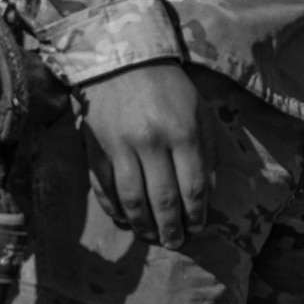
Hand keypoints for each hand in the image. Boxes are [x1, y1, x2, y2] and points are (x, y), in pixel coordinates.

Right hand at [78, 60, 209, 248]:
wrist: (122, 61)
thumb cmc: (168, 86)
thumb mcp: (198, 109)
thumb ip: (206, 148)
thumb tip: (207, 190)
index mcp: (182, 131)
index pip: (192, 185)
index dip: (196, 212)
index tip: (198, 227)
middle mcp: (151, 143)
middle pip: (162, 199)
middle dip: (171, 227)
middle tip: (176, 242)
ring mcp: (120, 148)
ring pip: (132, 201)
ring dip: (143, 226)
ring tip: (153, 237)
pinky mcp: (96, 151)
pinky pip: (105, 190)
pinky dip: (116, 211)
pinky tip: (126, 222)